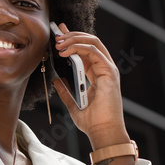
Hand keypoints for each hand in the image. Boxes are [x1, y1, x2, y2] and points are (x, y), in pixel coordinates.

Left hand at [50, 22, 127, 149]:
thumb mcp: (73, 103)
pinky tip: (65, 51)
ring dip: (74, 39)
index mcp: (96, 75)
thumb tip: (56, 80)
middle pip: (90, 42)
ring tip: (58, 42)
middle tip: (56, 35)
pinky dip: (79, 48)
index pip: (85, 50)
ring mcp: (108, 69)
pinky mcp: (109, 72)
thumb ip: (65, 91)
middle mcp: (104, 69)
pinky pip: (94, 52)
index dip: (72, 39)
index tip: (58, 32)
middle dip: (72, 35)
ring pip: (93, 42)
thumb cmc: (92, 121)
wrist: (102, 131)